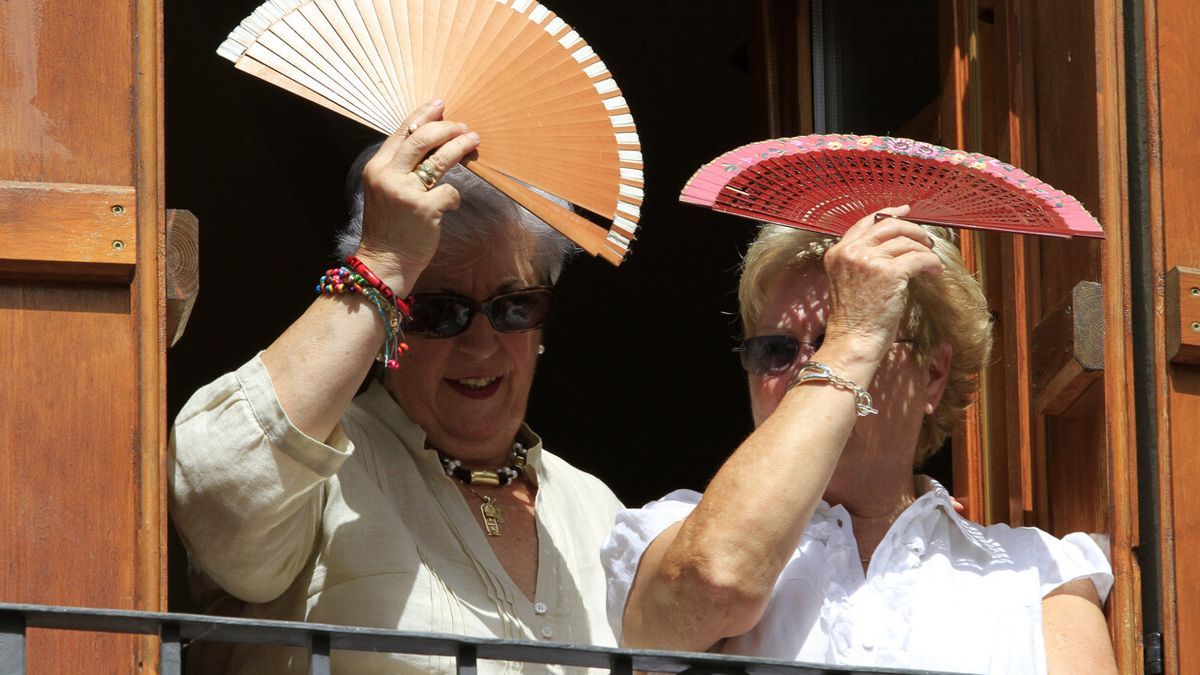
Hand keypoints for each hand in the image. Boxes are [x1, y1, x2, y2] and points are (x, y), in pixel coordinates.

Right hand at [355, 99, 480, 291]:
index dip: (422, 115)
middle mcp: (388, 176)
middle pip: (421, 139)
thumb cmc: (389, 227)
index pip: (402, 132)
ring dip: (460, 146)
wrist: (384, 262)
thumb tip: (430, 143)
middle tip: (463, 126)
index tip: (440, 105)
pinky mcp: (424, 209)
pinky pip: (450, 192)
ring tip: (473, 140)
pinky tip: (451, 204)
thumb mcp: (384, 191)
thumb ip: (400, 168)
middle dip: (446, 128)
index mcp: (377, 168)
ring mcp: (406, 192)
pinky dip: (455, 196)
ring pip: (439, 159)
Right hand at [821, 205, 943, 363]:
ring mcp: (868, 261)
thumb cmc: (855, 318)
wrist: (854, 340)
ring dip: (924, 250)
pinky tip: (935, 271)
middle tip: (926, 241)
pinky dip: (932, 262)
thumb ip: (862, 259)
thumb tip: (894, 242)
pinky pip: (919, 258)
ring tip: (931, 261)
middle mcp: (851, 252)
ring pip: (906, 241)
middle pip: (888, 226)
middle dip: (913, 230)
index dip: (889, 214)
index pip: (866, 223)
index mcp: (838, 252)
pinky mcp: (888, 273)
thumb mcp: (849, 280)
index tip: (905, 211)